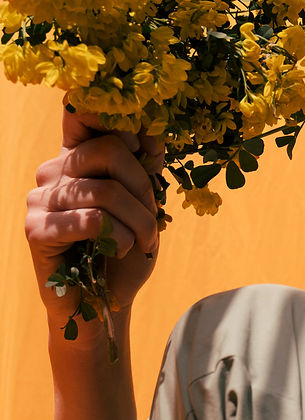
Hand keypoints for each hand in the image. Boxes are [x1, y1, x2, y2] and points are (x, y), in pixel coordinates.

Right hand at [27, 106, 163, 339]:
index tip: (143, 151)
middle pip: (108, 149)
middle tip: (152, 219)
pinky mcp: (37, 231)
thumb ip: (144, 167)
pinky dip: (120, 237)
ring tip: (142, 241)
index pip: (84, 113)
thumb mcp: (144, 205)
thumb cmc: (123, 253)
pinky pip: (92, 220)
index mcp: (75, 158)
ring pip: (105, 190)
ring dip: (139, 220)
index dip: (120, 124)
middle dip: (144, 186)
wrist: (105, 305)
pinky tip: (120, 251)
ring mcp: (40, 200)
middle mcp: (52, 172)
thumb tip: (151, 132)